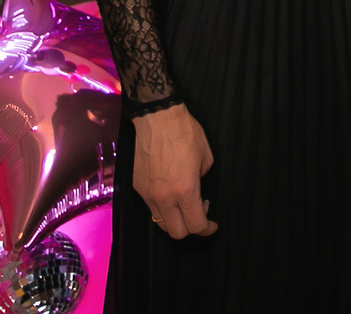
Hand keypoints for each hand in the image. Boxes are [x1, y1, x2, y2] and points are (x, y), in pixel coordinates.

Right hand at [132, 104, 217, 238]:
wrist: (158, 118)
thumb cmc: (186, 133)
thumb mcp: (206, 157)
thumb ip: (202, 179)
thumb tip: (195, 189)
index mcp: (185, 190)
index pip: (195, 225)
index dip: (207, 229)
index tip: (212, 226)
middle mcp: (164, 197)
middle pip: (176, 232)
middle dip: (191, 229)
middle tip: (200, 212)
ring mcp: (148, 194)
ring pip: (161, 223)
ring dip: (175, 220)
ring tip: (184, 202)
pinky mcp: (138, 188)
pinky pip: (151, 208)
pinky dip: (163, 208)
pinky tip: (170, 193)